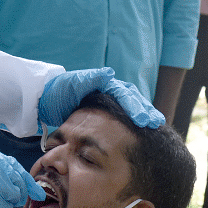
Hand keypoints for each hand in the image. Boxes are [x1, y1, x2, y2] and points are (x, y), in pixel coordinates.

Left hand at [38, 68, 164, 128]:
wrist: (51, 99)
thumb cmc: (62, 90)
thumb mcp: (74, 83)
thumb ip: (91, 78)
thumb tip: (109, 74)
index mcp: (107, 84)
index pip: (126, 94)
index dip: (136, 106)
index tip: (143, 119)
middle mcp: (114, 92)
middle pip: (135, 101)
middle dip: (146, 112)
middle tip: (156, 124)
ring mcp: (113, 103)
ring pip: (133, 108)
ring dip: (145, 117)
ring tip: (156, 127)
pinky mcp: (109, 114)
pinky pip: (126, 118)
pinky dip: (136, 125)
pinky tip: (144, 134)